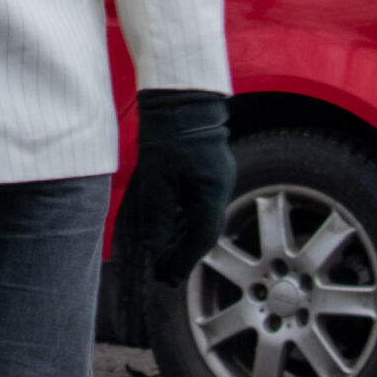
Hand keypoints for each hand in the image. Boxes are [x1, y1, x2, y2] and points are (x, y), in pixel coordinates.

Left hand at [129, 89, 235, 285]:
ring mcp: (215, 179)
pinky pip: (198, 204)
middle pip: (204, 231)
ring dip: (182, 240)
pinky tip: (169, 231)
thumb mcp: (158, 177)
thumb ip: (159, 215)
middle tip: (164, 275)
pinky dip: (184, 221)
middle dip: (183, 255)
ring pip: (201, 219)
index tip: (168, 278)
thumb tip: (156, 247)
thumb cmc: (168, 132)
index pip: (200, 237)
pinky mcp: (206, 171)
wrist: (180, 98)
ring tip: (163, 259)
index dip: (183, 261)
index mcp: (212, 191)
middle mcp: (219, 188)